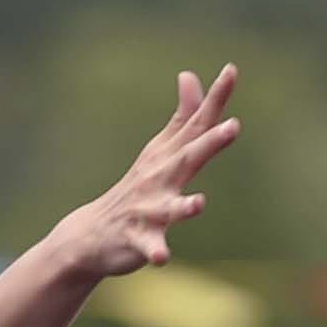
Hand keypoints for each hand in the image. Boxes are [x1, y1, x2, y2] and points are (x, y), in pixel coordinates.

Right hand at [60, 64, 241, 276]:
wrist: (92, 234)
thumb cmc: (137, 191)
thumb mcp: (160, 152)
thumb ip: (183, 117)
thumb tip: (190, 75)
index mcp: (169, 157)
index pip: (196, 124)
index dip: (216, 100)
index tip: (232, 70)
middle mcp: (159, 178)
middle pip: (188, 158)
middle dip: (210, 143)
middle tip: (234, 126)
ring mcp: (148, 209)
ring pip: (169, 208)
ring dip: (184, 207)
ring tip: (199, 204)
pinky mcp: (139, 239)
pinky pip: (149, 246)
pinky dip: (155, 251)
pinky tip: (162, 257)